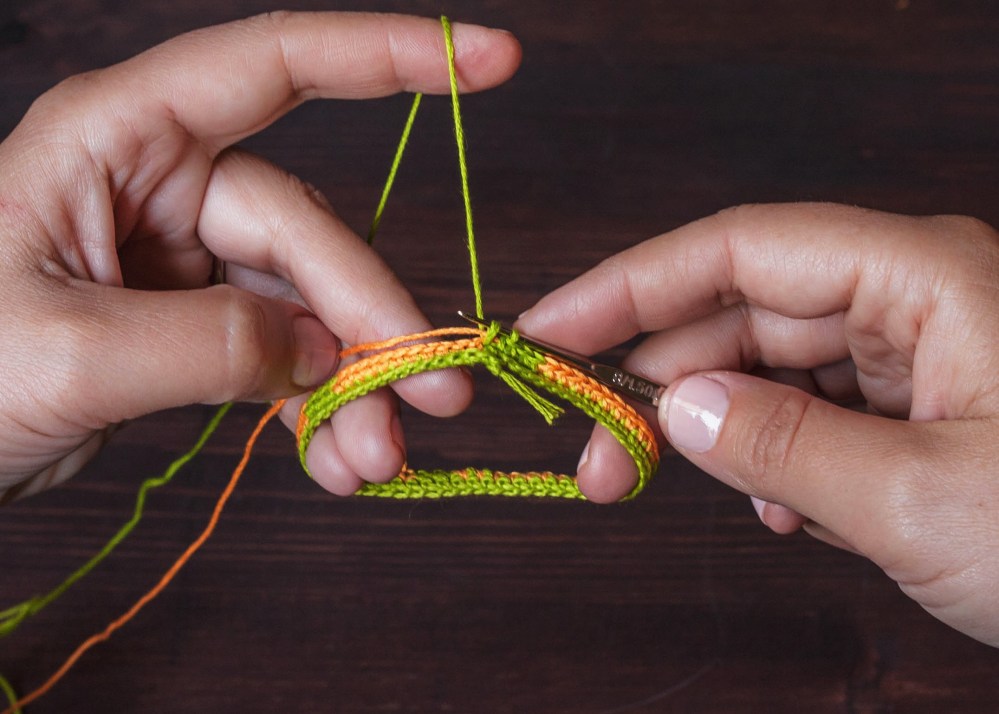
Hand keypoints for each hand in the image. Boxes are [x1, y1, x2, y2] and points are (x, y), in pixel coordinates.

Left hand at [0, 12, 520, 499]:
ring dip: (352, 385)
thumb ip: (211, 341)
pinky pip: (281, 356)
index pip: (275, 65)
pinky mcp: (194, 328)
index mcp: (121, 139)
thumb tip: (320, 348)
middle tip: (430, 398)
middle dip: (373, 323)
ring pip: (305, 308)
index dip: (391, 55)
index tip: (492, 58)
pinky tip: (337, 461)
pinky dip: (315, 410)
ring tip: (375, 459)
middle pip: (307, 235)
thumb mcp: (70, 353)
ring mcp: (184, 261)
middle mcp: (163, 185)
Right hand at [518, 203, 998, 645]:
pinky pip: (819, 416)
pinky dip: (780, 461)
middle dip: (662, 381)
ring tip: (675, 487)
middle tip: (596, 451)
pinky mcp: (925, 410)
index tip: (549, 328)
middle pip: (746, 311)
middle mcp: (916, 298)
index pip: (740, 249)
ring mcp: (921, 356)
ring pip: (776, 369)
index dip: (630, 284)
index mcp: (924, 277)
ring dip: (718, 430)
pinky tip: (784, 509)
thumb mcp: (923, 501)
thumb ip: (786, 447)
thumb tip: (680, 408)